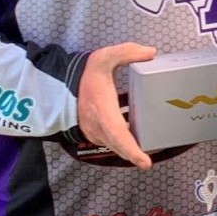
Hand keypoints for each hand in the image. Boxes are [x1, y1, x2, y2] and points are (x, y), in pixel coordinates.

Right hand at [77, 41, 156, 169]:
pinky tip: (137, 132)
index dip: (132, 151)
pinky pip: (112, 140)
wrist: (61, 84)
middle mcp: (99, 128)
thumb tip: (152, 52)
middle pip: (121, 147)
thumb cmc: (86, 73)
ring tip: (152, 145)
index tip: (146, 163)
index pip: (119, 136)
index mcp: (104, 112)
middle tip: (156, 155)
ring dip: (131, 147)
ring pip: (116, 145)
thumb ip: (127, 52)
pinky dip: (124, 141)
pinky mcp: (94, 132)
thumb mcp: (105, 57)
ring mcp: (95, 132)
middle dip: (138, 154)